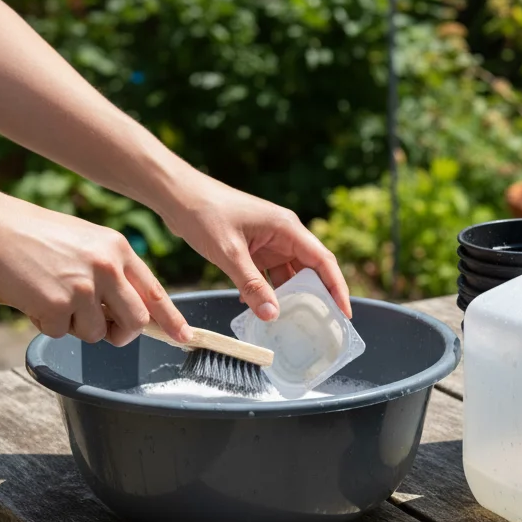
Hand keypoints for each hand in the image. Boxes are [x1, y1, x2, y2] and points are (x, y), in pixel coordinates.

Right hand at [0, 197, 189, 345]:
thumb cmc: (33, 235)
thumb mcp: (85, 242)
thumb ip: (110, 271)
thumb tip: (128, 310)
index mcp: (118, 249)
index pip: (154, 290)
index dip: (170, 318)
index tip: (183, 336)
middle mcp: (108, 267)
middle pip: (136, 321)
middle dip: (122, 334)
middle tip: (107, 331)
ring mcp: (85, 287)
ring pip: (97, 332)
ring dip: (76, 326)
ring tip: (53, 297)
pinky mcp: (59, 305)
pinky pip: (63, 332)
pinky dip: (48, 324)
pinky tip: (33, 298)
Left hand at [162, 174, 350, 320]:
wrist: (177, 195)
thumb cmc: (204, 213)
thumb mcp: (229, 253)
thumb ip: (252, 285)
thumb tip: (274, 316)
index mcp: (287, 229)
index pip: (323, 261)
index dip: (337, 288)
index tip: (344, 314)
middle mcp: (284, 235)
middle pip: (311, 270)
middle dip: (317, 297)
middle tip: (323, 326)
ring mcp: (269, 242)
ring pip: (289, 275)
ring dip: (290, 298)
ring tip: (294, 324)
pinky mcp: (255, 249)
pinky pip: (269, 275)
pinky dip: (267, 292)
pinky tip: (257, 309)